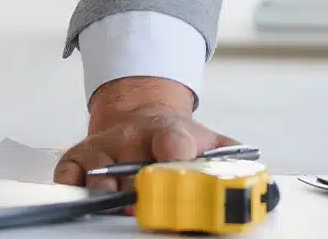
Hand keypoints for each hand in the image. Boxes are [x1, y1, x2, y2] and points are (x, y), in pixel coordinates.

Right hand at [53, 77, 236, 192]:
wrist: (139, 119)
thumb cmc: (174, 139)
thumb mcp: (209, 143)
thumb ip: (231, 158)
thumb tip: (259, 180)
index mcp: (168, 133)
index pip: (172, 139)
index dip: (175, 151)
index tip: (179, 160)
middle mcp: (132, 138)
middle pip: (132, 167)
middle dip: (141, 189)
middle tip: (151, 204)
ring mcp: (104, 148)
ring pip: (98, 174)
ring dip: (108, 194)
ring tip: (123, 208)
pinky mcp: (78, 159)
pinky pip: (68, 174)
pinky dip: (72, 187)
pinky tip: (86, 199)